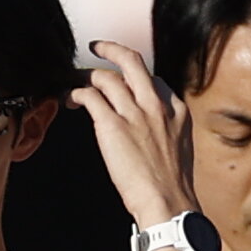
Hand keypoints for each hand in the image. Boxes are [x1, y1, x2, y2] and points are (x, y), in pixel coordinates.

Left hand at [75, 38, 197, 231]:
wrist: (168, 202)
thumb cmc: (171, 186)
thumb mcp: (180, 149)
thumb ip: (166, 132)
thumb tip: (153, 132)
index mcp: (176, 111)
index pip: (154, 80)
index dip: (135, 78)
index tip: (124, 82)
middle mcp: (156, 106)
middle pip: (133, 62)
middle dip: (111, 50)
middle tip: (97, 48)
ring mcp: (134, 113)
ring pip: (107, 77)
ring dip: (88, 76)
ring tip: (76, 82)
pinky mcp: (112, 126)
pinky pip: (90, 96)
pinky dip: (77, 93)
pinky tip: (71, 99)